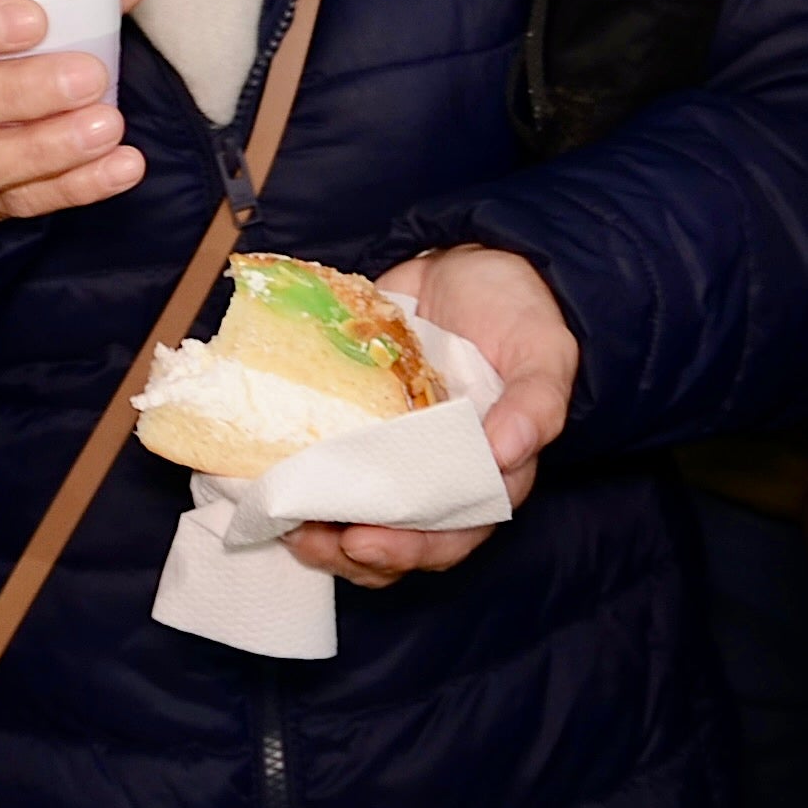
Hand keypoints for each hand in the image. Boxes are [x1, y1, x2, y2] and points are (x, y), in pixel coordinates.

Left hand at [289, 244, 576, 587]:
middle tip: (309, 537)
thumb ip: (536, 403)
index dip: (408, 550)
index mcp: (487, 473)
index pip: (449, 534)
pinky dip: (296, 476)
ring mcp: (391, 449)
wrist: (472, 256)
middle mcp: (436, 472)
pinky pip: (324, 461)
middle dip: (349, 550)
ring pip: (354, 513)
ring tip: (283, 518)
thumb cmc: (518, 310)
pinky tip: (263, 476)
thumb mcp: (544, 351)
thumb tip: (507, 452)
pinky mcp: (355, 420)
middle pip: (394, 536)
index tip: (364, 542)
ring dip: (317, 528)